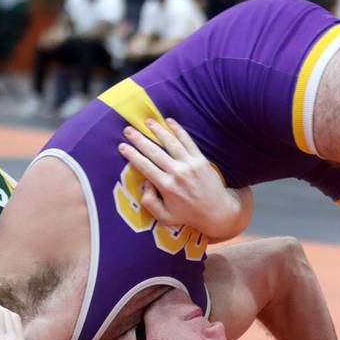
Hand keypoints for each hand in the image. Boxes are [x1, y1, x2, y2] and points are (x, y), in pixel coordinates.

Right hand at [118, 118, 249, 238]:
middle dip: (139, 139)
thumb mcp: (165, 217)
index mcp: (166, 186)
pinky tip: (169, 121)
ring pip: (170, 143)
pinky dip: (178, 130)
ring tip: (147, 121)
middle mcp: (177, 173)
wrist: (217, 211)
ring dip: (158, 130)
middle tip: (128, 130)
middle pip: (154, 151)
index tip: (122, 146)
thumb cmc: (188, 215)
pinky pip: (188, 141)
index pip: (144, 166)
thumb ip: (150, 202)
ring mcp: (190, 164)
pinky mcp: (200, 159)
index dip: (132, 155)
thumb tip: (145, 183)